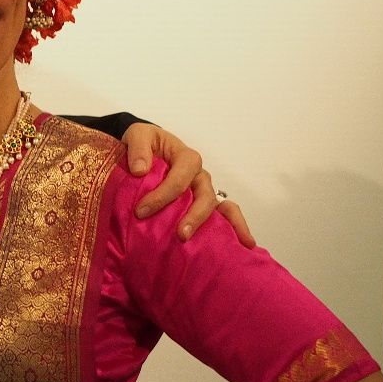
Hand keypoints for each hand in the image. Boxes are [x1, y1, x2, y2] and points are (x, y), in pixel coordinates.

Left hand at [122, 124, 252, 245]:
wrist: (145, 148)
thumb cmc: (145, 142)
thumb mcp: (137, 135)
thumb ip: (138, 148)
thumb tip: (140, 170)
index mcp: (186, 158)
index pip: (180, 178)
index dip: (162, 195)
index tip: (141, 211)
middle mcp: (199, 176)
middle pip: (205, 196)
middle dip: (194, 216)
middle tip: (180, 235)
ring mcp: (203, 190)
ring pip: (219, 207)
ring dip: (221, 226)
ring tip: (224, 247)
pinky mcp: (201, 203)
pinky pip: (225, 213)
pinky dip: (236, 227)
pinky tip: (245, 244)